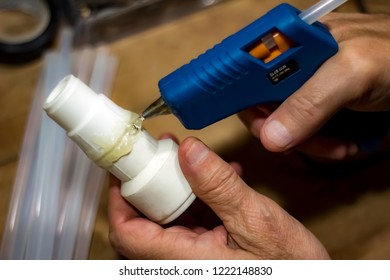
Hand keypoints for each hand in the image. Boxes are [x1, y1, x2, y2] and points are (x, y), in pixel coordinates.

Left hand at [108, 136, 328, 258]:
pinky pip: (193, 221)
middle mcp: (183, 262)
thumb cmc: (289, 268)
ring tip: (195, 161)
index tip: (125, 169)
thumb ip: (220, 186)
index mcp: (186, 262)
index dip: (119, 200)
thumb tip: (189, 151)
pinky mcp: (209, 252)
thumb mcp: (257, 221)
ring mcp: (195, 258)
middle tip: (163, 154)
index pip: (129, 233)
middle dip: (153, 184)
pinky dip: (201, 198)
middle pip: (145, 221)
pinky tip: (223, 179)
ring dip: (180, 187)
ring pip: (170, 218)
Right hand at [238, 13, 389, 159]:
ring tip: (339, 148)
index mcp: (290, 43)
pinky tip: (343, 145)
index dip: (246, 101)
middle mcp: (293, 63)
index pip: (247, 73)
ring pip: (286, 123)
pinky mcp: (323, 103)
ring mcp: (309, 85)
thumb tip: (269, 138)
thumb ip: (310, 102)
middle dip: (283, 131)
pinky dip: (322, 144)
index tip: (262, 130)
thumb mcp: (350, 74)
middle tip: (303, 145)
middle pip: (264, 103)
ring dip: (309, 143)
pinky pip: (307, 129)